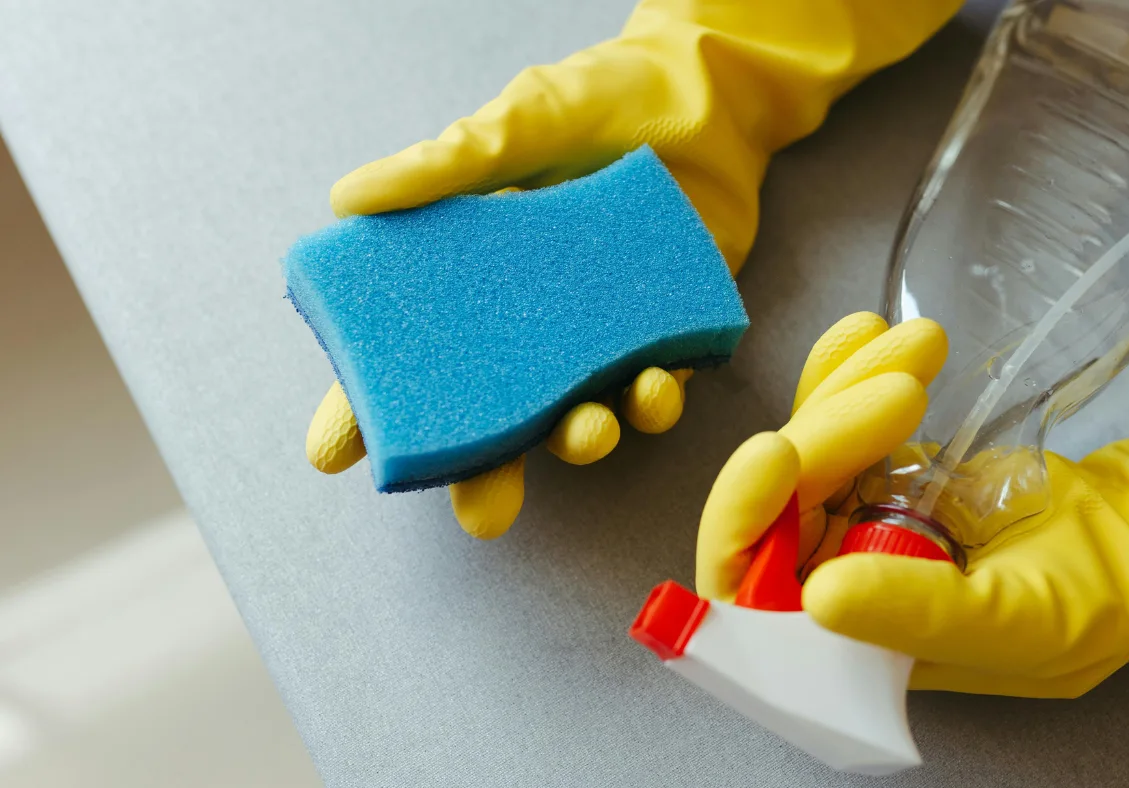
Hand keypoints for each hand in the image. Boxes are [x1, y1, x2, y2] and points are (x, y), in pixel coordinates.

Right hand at [304, 0, 962, 537]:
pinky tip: (650, 386)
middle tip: (481, 513)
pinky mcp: (664, 336)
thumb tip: (349, 198)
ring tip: (583, 431)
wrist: (706, 95)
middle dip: (483, 474)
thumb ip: (445, 163)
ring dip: (578, 443)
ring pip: (577, 419)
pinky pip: (653, 394)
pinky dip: (651, 404)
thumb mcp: (519, 120)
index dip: (367, 406)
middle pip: (494, 417)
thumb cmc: (599, 99)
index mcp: (477, 278)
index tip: (333, 453)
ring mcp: (597, 337)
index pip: (410, 353)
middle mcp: (531, 322)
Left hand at [701, 316, 1128, 697]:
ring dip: (849, 385)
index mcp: (849, 642)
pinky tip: (874, 330)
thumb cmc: (1098, 597)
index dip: (741, 523)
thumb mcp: (1013, 618)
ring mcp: (855, 518)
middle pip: (777, 502)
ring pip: (808, 442)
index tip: (777, 451)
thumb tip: (816, 596)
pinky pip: (840, 410)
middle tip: (901, 391)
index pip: (746, 596)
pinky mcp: (883, 465)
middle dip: (827, 431)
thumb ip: (915, 612)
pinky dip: (852, 365)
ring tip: (922, 349)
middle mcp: (837, 581)